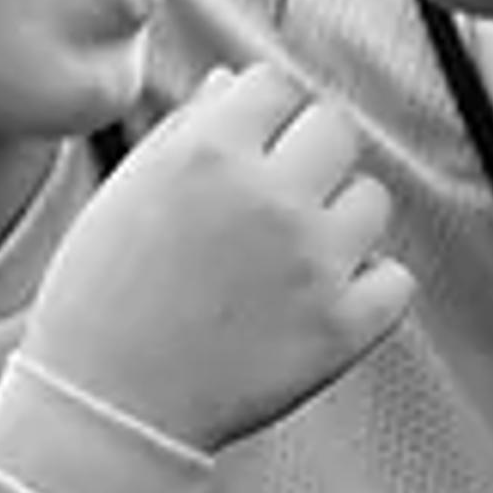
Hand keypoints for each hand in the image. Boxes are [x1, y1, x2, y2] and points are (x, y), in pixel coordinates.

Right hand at [21, 59, 417, 452]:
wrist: (104, 408)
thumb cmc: (97, 302)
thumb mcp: (120, 198)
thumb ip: (181, 131)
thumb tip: (232, 84)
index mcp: (207, 153)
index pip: (276, 85)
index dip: (259, 116)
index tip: (244, 151)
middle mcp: (270, 196)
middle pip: (336, 129)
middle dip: (306, 157)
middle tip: (269, 202)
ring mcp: (314, 262)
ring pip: (372, 202)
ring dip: (337, 221)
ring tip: (285, 259)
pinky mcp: (344, 326)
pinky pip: (394, 279)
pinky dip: (364, 289)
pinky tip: (313, 301)